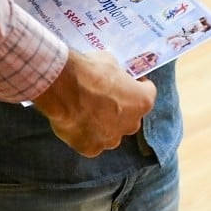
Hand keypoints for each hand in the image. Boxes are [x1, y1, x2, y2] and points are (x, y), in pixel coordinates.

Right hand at [33, 50, 155, 156]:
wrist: (63, 88)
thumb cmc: (89, 71)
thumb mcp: (109, 61)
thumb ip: (115, 74)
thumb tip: (111, 75)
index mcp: (142, 101)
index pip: (148, 93)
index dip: (137, 85)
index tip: (128, 81)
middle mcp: (131, 124)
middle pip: (130, 116)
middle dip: (121, 108)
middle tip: (104, 97)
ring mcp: (111, 139)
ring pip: (112, 133)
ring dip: (104, 124)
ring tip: (86, 111)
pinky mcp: (91, 149)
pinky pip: (92, 142)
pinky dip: (86, 134)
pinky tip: (74, 121)